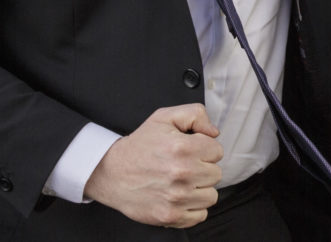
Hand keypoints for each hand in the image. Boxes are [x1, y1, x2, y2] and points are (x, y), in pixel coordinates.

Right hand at [83, 104, 223, 227]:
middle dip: (202, 168)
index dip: (204, 148)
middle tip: (184, 165)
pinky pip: (200, 215)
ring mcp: (177, 197)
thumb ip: (195, 115)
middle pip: (216, 173)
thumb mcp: (164, 117)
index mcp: (182, 147)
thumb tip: (214, 133)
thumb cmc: (139, 146)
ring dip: (199, 189)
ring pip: (211, 195)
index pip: (217, 151)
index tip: (191, 150)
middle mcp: (182, 173)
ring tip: (182, 181)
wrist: (112, 172)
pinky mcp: (171, 216)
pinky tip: (179, 196)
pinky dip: (192, 207)